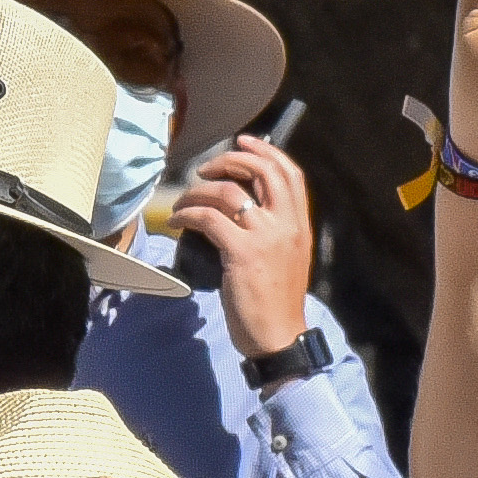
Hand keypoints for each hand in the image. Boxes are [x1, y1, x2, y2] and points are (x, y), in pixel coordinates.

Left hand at [170, 135, 315, 359]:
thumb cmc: (277, 302)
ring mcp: (265, 237)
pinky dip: (187, 214)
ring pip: (228, 192)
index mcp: (300, 225)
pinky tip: (177, 221)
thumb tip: (244, 206)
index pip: (291, 174)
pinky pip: (208, 218)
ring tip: (183, 201)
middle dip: (230, 159)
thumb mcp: (287, 258)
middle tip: (206, 168)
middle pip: (262, 171)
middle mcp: (287, 224)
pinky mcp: (242, 253)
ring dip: (198, 191)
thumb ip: (275, 230)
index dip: (266, 151)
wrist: (279, 336)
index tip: (244, 141)